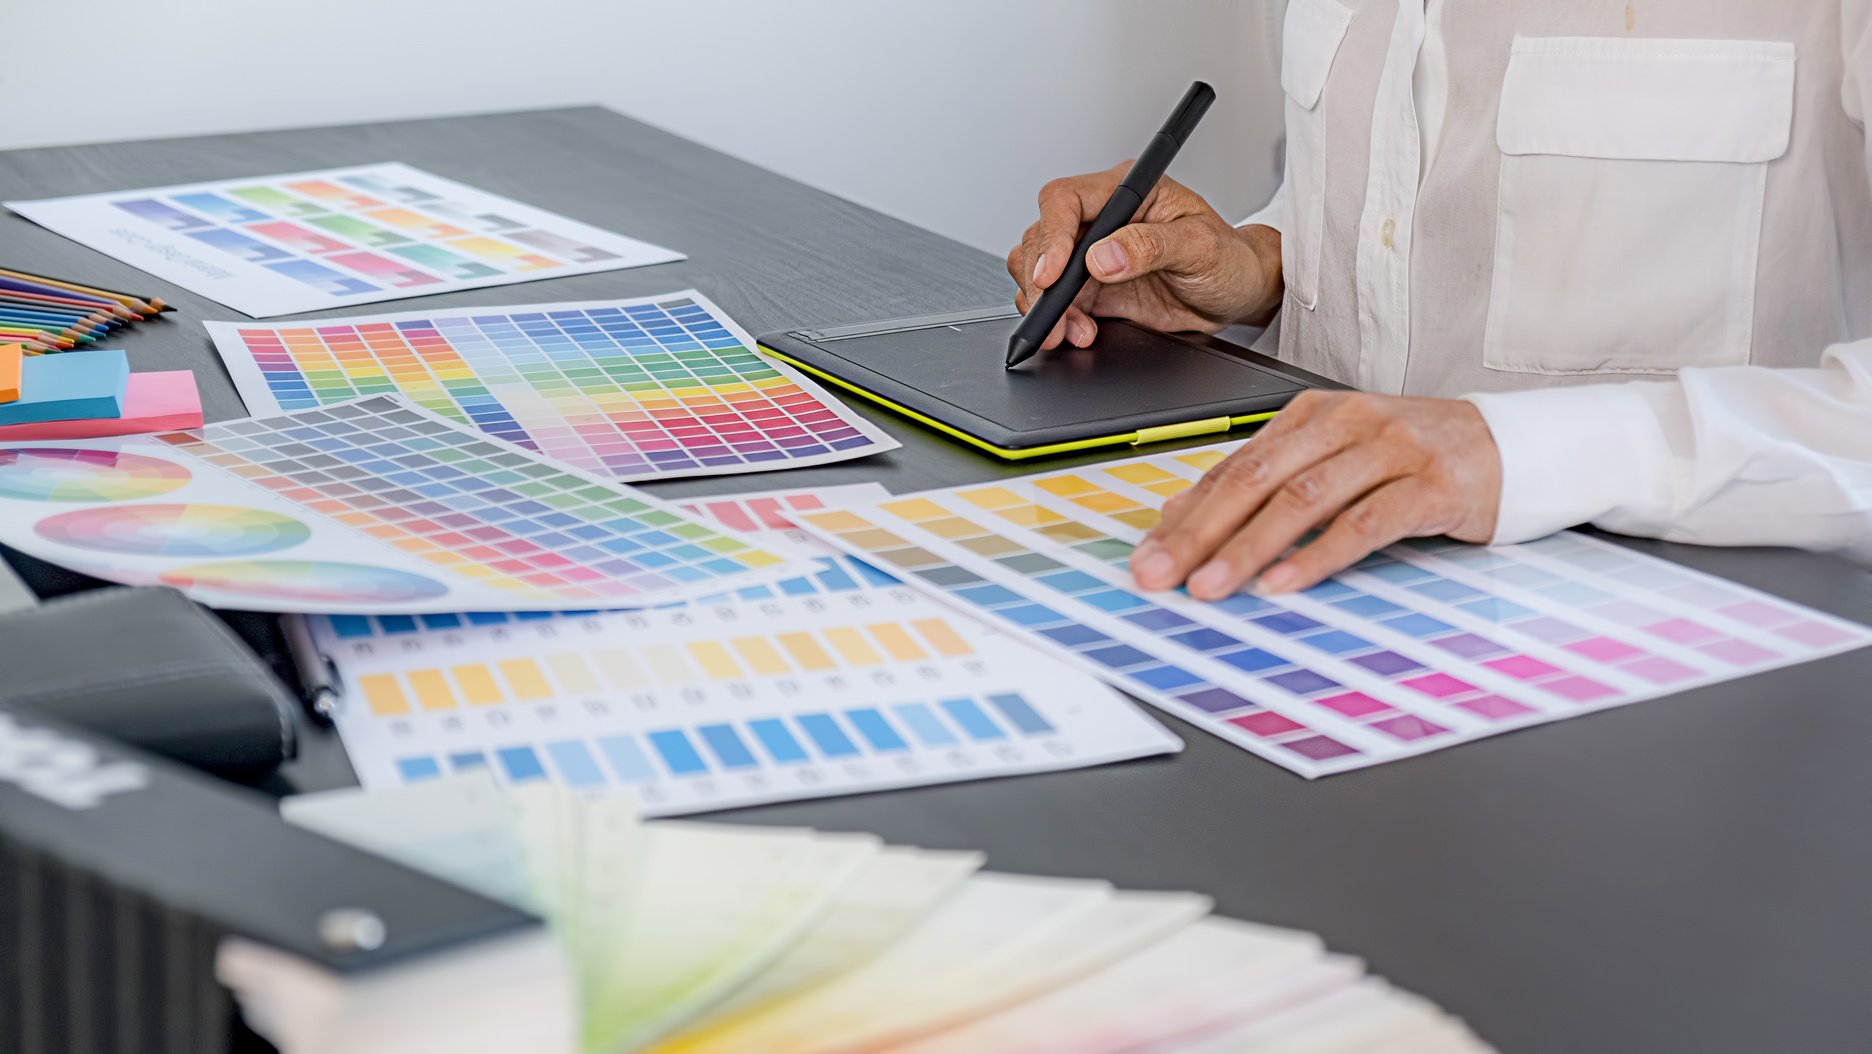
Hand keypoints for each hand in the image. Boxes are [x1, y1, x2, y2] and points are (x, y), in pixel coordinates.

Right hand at [1006, 162, 1281, 349]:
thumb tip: (1101, 257)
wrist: (1238, 293)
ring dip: (1046, 305)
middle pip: (1041, 237)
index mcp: (1127, 191)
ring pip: (1038, 271)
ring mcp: (1093, 254)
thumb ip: (1151, 247)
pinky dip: (1057, 320)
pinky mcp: (1092, 288)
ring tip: (1071, 330)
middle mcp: (1103, 218)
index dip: (1051, 235)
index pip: (1065, 200)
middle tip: (1053, 316)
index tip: (1051, 275)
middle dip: (1040, 281)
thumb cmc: (1229, 258)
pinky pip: (1056, 301)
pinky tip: (1077, 332)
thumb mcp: (1200, 246)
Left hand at [1130, 392, 1503, 597]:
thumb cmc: (1417, 460)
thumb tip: (1186, 516)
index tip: (1148, 555)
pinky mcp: (1431, 486)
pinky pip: (1363, 523)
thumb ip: (1269, 483)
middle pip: (1256, 479)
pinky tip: (1283, 583)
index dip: (1186, 514)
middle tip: (1160, 573)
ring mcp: (1390, 451)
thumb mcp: (1337, 461)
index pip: (1235, 466)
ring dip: (1247, 548)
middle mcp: (1346, 424)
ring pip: (1302, 500)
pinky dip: (1317, 557)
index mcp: (1314, 416)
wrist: (1516, 446)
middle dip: (1199, 532)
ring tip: (1209, 586)